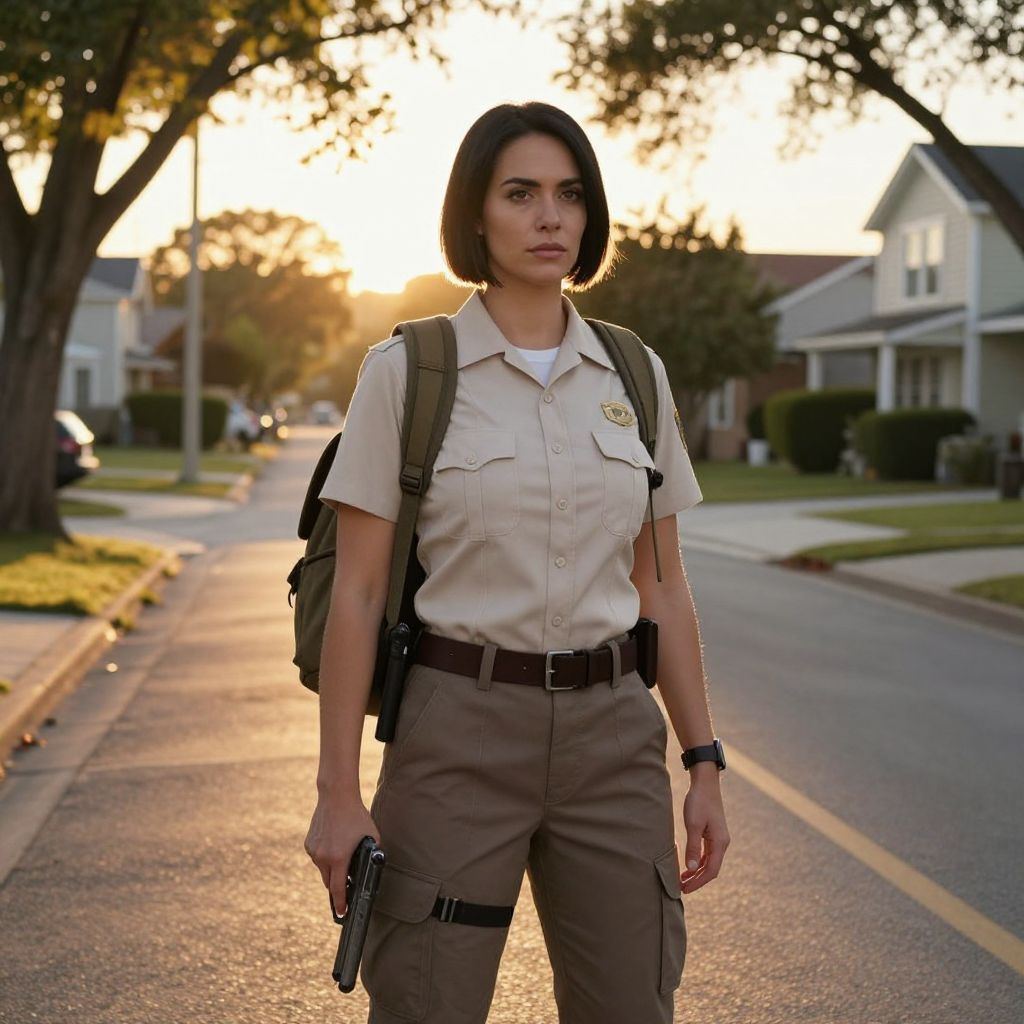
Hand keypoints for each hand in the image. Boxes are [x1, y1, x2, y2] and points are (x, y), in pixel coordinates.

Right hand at [304, 794, 380, 916]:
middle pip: (329, 882)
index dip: (341, 903)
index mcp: (339, 858)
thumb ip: (371, 855)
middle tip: (346, 884)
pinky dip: (325, 856)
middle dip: (337, 885)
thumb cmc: (357, 816)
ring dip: (331, 867)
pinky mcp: (309, 844)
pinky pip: (318, 857)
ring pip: (323, 869)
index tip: (342, 913)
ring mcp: (314, 851)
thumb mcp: (371, 836)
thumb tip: (371, 868)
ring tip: (342, 852)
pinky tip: (334, 842)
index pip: (338, 889)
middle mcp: (323, 857)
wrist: (336, 797)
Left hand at [679, 767, 729, 893]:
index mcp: (720, 843)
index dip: (698, 882)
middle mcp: (722, 843)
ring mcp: (718, 838)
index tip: (685, 889)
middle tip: (681, 888)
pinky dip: (697, 861)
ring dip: (696, 871)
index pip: (711, 870)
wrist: (705, 783)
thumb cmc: (699, 801)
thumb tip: (691, 868)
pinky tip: (687, 864)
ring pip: (709, 862)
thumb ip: (693, 847)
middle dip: (697, 880)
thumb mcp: (693, 824)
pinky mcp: (713, 833)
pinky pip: (707, 853)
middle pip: (711, 869)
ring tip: (682, 879)